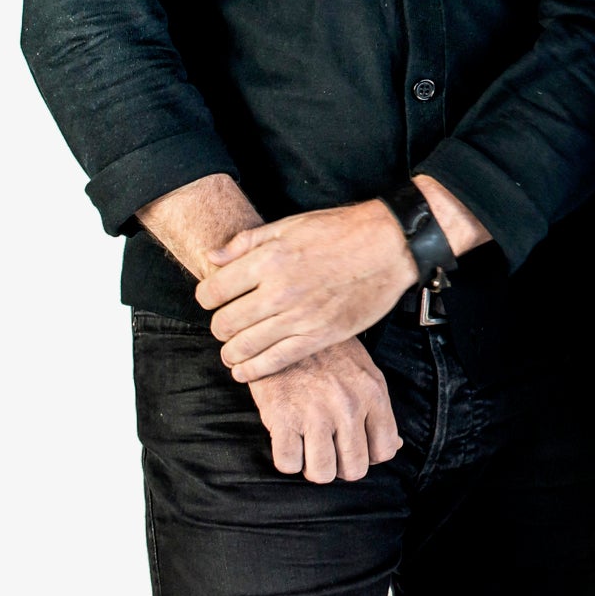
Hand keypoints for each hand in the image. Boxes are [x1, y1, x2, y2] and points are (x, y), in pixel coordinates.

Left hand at [197, 201, 417, 381]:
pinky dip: (253, 370)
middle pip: (225, 323)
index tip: (211, 300)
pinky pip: (276, 361)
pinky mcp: (320, 335)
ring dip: (230, 353)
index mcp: (268, 259)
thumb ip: (247, 242)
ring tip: (231, 352)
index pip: (213, 292)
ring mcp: (300, 317)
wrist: (390, 245)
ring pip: (245, 346)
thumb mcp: (290, 224)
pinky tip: (244, 371)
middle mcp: (279, 291)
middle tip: (226, 325)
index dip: (205, 298)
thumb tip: (212, 257)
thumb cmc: (341, 231)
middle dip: (219, 327)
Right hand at [247, 338, 401, 482]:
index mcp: (373, 393)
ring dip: (312, 466)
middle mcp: (348, 405)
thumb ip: (379, 411)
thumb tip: (394, 446)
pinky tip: (288, 439)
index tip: (353, 447)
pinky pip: (288, 464)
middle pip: (354, 469)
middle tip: (328, 449)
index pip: (385, 450)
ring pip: (322, 473)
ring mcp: (315, 412)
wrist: (282, 327)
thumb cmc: (325, 353)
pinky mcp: (282, 417)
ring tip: (307, 446)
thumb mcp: (364, 373)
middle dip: (340, 466)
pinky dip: (286, 459)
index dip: (368, 456)